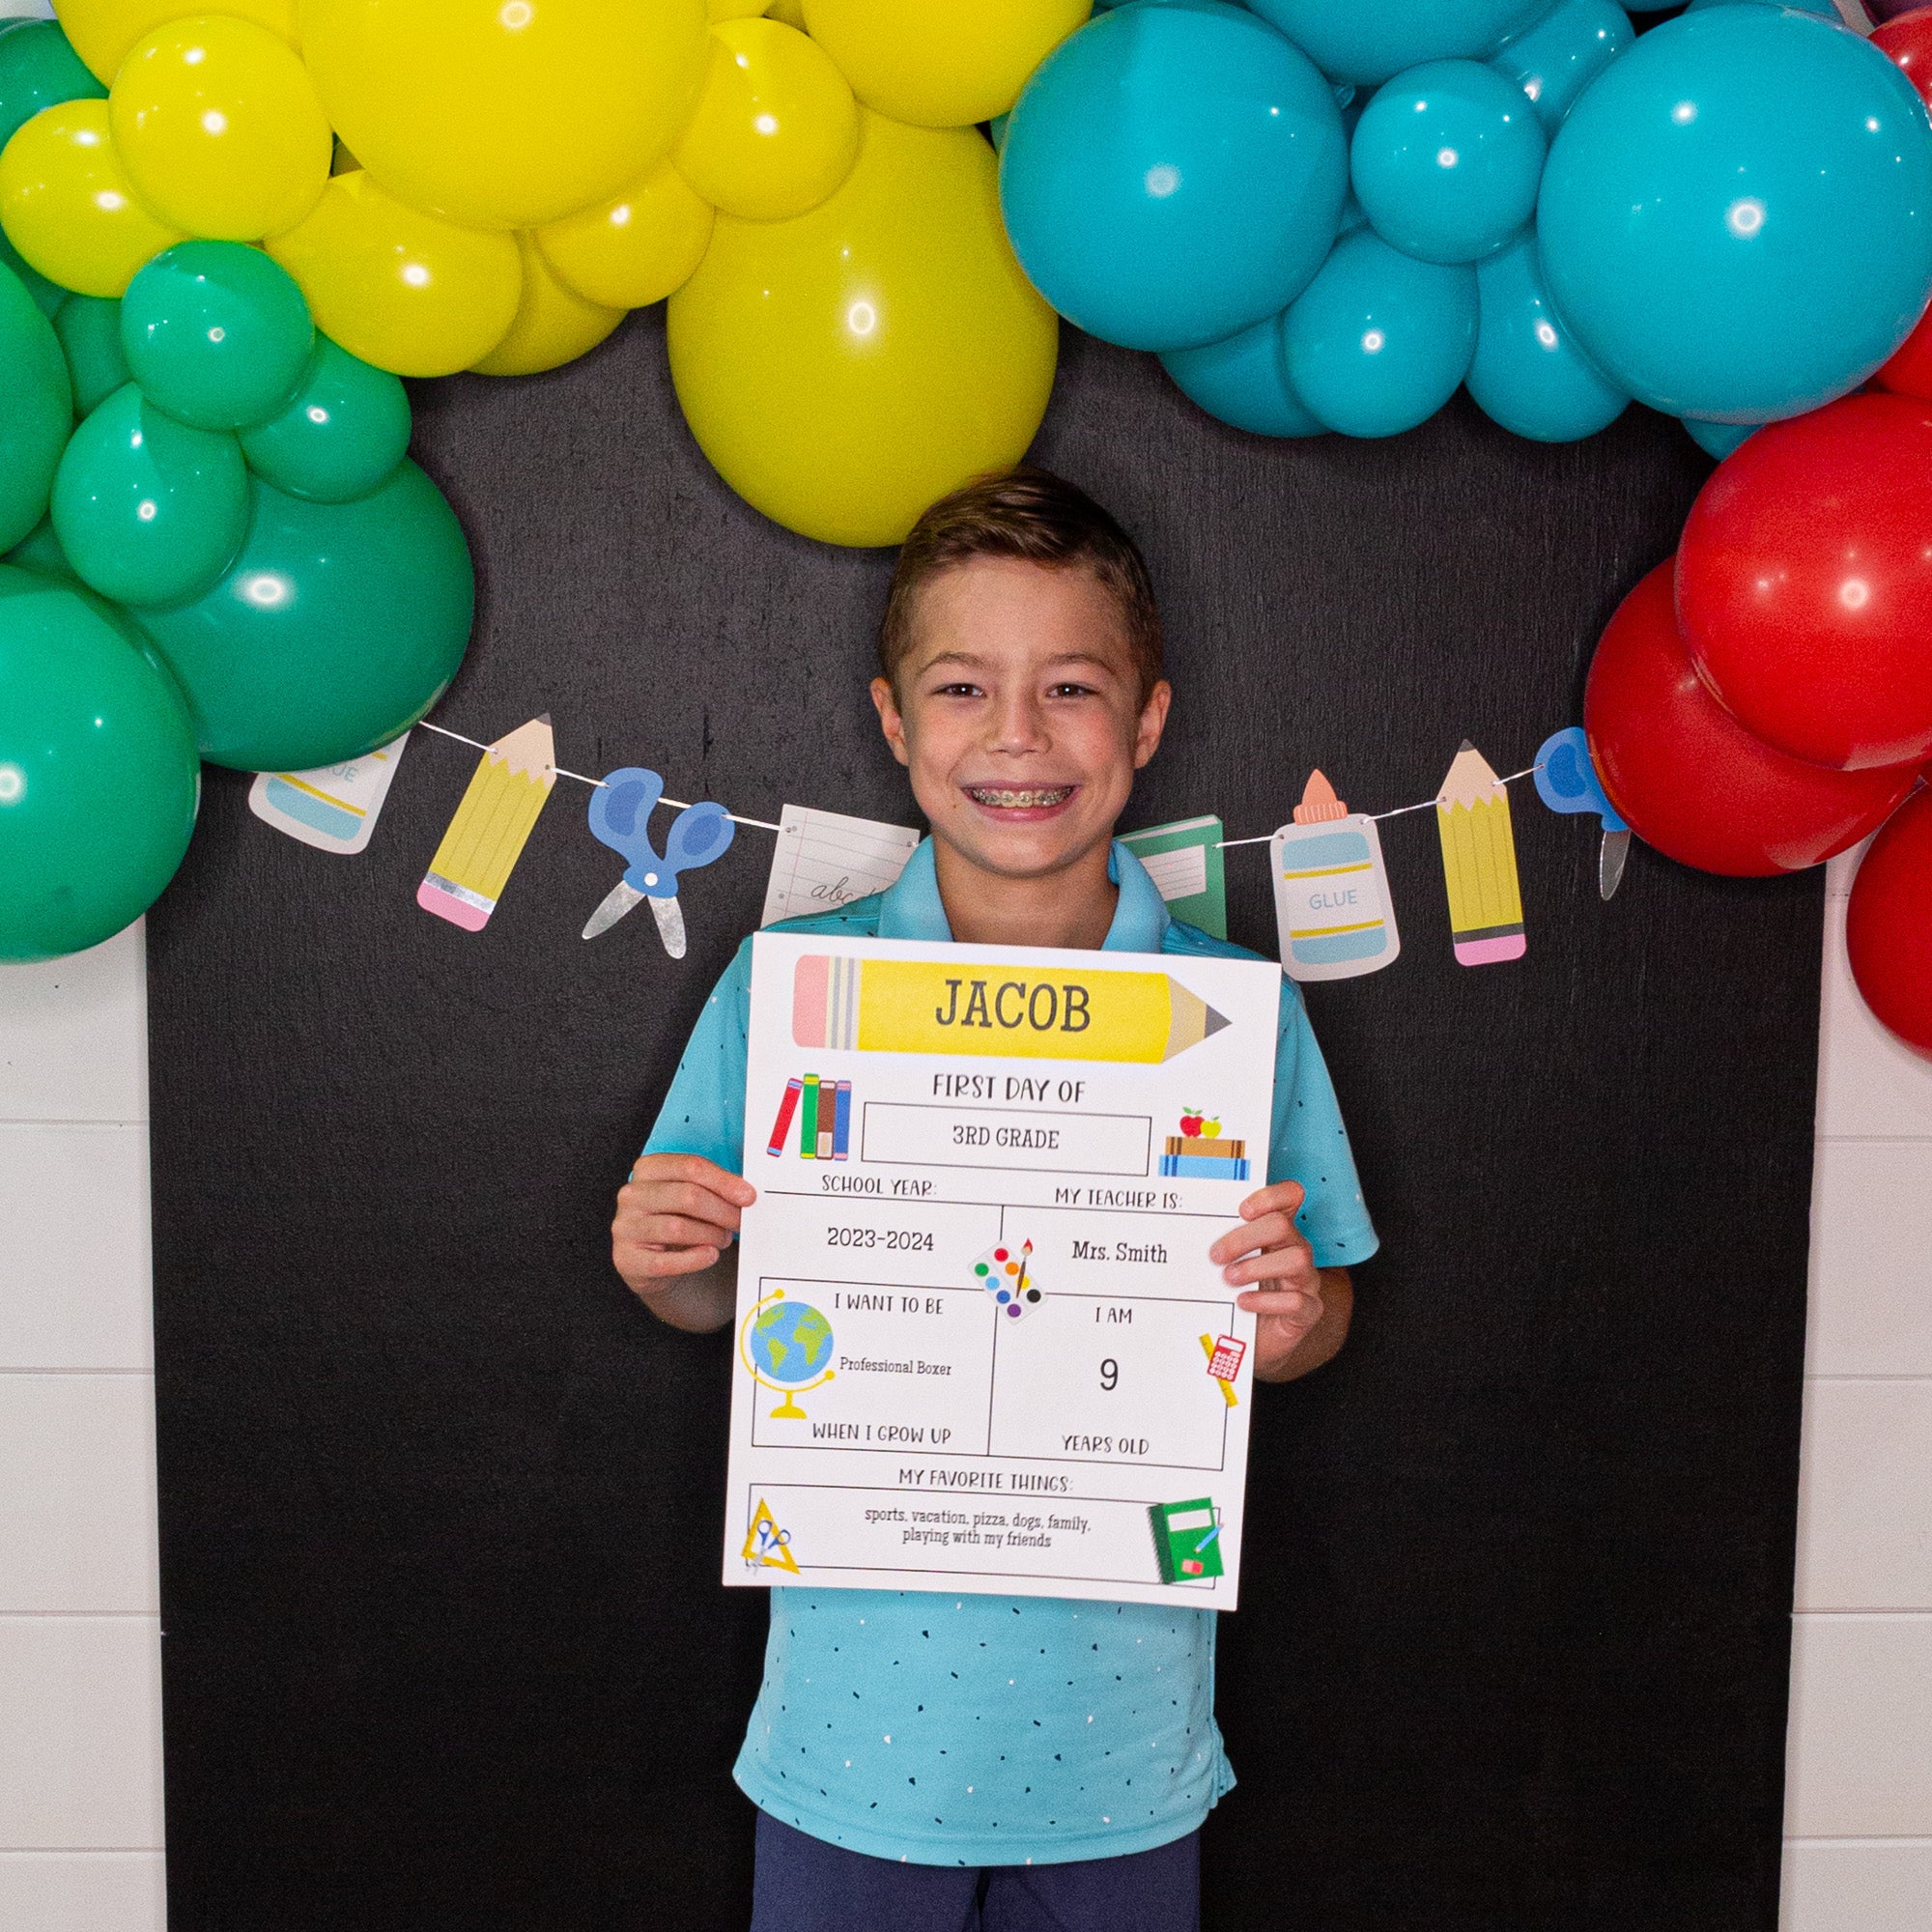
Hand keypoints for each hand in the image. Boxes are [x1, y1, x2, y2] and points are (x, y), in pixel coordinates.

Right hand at [612, 1153, 754, 1297]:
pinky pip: (665, 1262)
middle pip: (688, 1196)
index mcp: (648, 1169)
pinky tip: (710, 1255)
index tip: (748, 1195)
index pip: (690, 1166)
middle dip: (722, 1210)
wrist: (652, 1259)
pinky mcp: (627, 1259)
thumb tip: (745, 1192)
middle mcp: (632, 1195)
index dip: (724, 1181)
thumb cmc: (677, 1218)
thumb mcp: (690, 1195)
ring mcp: (626, 1227)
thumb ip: (713, 1188)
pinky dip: (694, 1259)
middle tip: (740, 1221)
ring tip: (723, 1238)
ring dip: (711, 1234)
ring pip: (678, 1227)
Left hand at [1209, 1180, 1325, 1380]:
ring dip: (1256, 1267)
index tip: (1241, 1210)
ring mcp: (1305, 1280)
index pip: (1290, 1196)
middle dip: (1245, 1237)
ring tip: (1228, 1279)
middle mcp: (1296, 1249)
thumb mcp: (1229, 1264)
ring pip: (1295, 1259)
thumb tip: (1188, 1232)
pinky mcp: (1308, 1311)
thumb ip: (1221, 1244)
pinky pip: (1297, 1301)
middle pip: (1282, 1226)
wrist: (1250, 1342)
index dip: (1270, 1196)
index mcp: (1278, 1231)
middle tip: (1215, 1256)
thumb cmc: (1237, 1294)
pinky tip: (1243, 1302)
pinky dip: (1267, 1300)